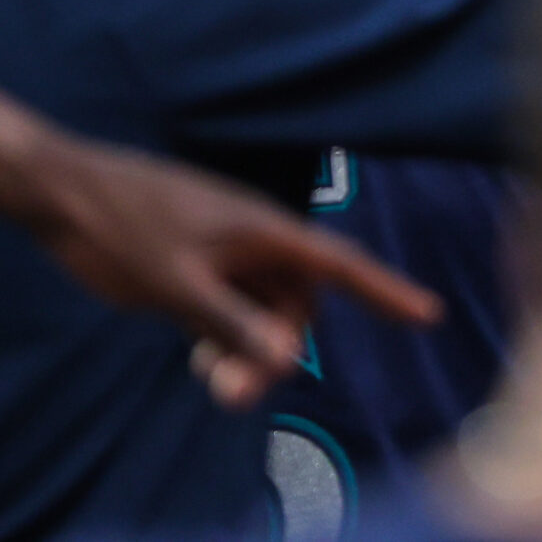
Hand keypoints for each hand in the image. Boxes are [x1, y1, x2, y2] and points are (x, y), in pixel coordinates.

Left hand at [4, 119, 440, 409]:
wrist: (67, 190)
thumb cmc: (124, 231)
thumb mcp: (176, 286)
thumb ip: (232, 323)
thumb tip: (284, 359)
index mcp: (265, 233)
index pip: (340, 265)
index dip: (386, 291)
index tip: (429, 315)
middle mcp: (259, 238)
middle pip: (297, 302)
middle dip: (277, 350)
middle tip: (229, 396)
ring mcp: (231, 247)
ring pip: (265, 306)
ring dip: (249, 346)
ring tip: (206, 379)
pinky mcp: (204, 258)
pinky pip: (237, 301)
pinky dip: (229, 332)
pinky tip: (198, 356)